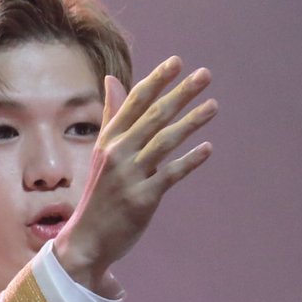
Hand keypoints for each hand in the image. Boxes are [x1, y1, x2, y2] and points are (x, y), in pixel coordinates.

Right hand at [53, 56, 216, 291]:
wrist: (87, 240)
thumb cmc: (99, 193)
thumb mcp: (101, 152)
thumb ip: (112, 116)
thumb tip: (112, 80)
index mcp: (108, 140)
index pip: (134, 102)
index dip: (156, 80)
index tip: (176, 61)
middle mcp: (116, 154)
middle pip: (153, 116)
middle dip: (180, 93)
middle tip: (205, 75)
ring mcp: (129, 176)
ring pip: (165, 141)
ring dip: (191, 121)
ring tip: (214, 106)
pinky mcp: (142, 199)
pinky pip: (170, 174)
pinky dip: (190, 161)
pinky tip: (207, 148)